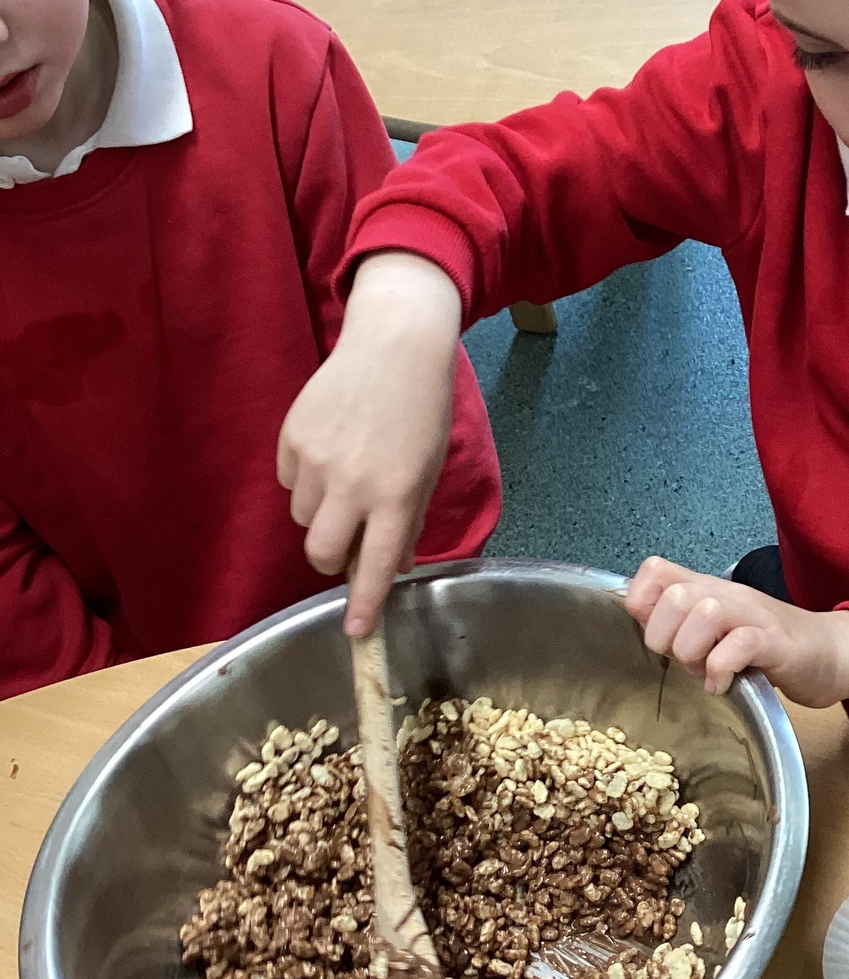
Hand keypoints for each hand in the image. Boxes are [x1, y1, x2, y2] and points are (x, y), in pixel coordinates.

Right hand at [278, 252, 463, 635]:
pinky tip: (330, 450)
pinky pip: (289, 481)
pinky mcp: (291, 437)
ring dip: (321, 513)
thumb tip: (389, 566)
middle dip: (330, 557)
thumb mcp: (428, 471)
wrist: (394, 345)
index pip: (373, 564)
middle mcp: (351, 483)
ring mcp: (316, 460)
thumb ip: (407, 522)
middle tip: (348, 540)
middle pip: (319, 551)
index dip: (364, 603)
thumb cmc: (421, 411)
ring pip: (302, 516)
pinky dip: (306, 479)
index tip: (356, 633)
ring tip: (346, 477)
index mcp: (394, 495)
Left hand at [625, 558, 848, 708]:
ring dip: (693, 653)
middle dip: (665, 638)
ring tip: (705, 672)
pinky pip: (738, 646)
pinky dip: (720, 671)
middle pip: (674, 596)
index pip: (654, 571)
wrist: (830, 652)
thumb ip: (684, 625)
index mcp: (707, 589)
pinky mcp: (775, 642)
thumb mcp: (719, 629)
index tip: (657, 634)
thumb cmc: (769, 645)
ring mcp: (752, 615)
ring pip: (703, 613)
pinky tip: (722, 684)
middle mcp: (727, 595)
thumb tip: (646, 631)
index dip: (642, 603)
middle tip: (684, 660)